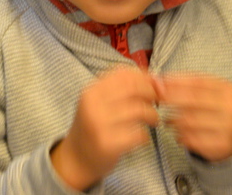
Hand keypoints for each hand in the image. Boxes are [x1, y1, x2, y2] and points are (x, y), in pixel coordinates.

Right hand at [51, 68, 159, 190]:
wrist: (76, 159)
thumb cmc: (93, 127)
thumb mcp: (98, 102)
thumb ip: (121, 89)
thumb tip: (154, 79)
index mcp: (91, 91)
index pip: (123, 74)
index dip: (144, 77)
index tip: (153, 85)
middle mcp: (93, 104)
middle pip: (133, 88)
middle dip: (151, 93)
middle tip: (155, 102)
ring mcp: (99, 124)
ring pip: (139, 110)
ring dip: (152, 115)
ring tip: (153, 120)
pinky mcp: (108, 144)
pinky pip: (138, 134)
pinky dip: (146, 136)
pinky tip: (142, 138)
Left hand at [155, 74, 231, 161]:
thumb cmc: (214, 110)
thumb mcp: (207, 92)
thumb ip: (185, 84)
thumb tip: (158, 81)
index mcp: (228, 90)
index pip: (197, 81)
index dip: (175, 81)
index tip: (159, 83)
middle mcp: (231, 108)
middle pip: (192, 100)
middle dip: (171, 98)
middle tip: (158, 99)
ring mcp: (229, 128)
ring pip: (189, 121)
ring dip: (173, 120)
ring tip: (168, 120)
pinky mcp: (222, 145)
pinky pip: (192, 139)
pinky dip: (180, 135)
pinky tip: (178, 134)